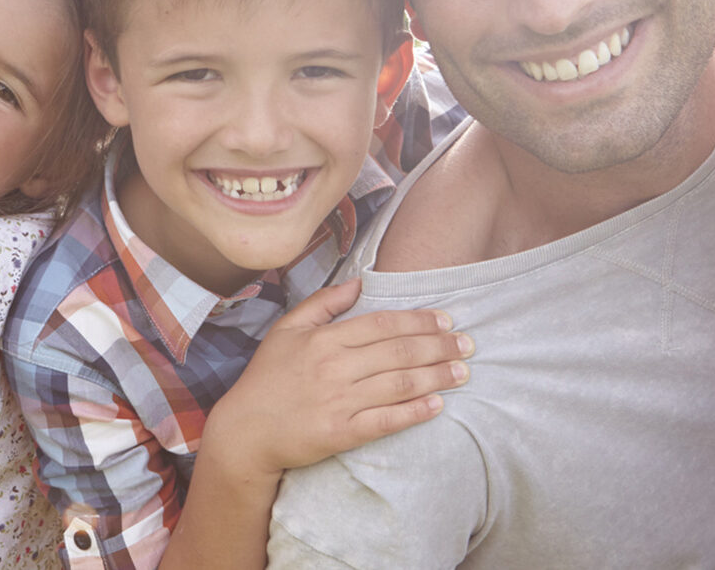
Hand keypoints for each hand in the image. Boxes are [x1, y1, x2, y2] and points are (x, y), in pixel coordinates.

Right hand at [203, 280, 472, 478]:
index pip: (383, 324)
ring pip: (399, 384)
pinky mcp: (341, 433)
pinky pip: (386, 420)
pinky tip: (437, 405)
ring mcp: (339, 401)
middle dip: (439, 347)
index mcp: (324, 339)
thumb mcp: (286, 330)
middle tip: (468, 345)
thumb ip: (323, 303)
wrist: (245, 432)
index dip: (419, 321)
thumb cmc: (266, 379)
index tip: (447, 321)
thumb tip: (358, 282)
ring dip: (436, 376)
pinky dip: (414, 412)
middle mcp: (335, 367)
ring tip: (463, 372)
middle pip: (399, 352)